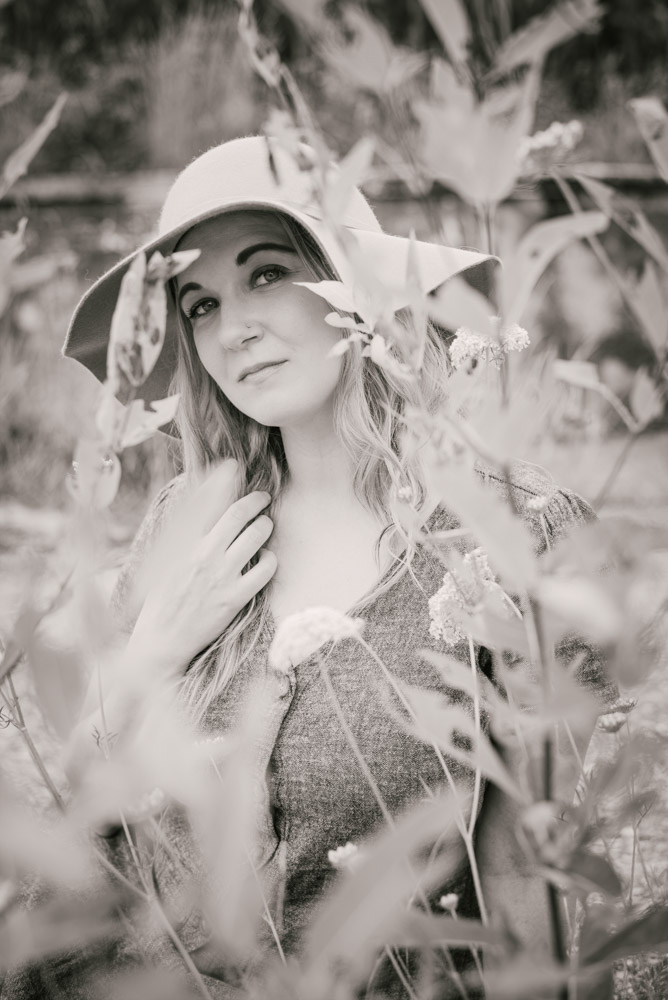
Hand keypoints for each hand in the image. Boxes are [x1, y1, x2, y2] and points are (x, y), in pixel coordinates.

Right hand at [126, 459, 276, 675]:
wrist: (160, 642)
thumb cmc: (159, 602)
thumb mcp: (161, 563)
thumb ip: (180, 537)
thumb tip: (197, 510)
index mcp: (181, 543)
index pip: (205, 501)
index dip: (222, 480)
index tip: (233, 467)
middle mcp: (202, 554)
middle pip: (238, 514)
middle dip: (255, 501)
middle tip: (263, 498)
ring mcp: (220, 575)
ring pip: (256, 536)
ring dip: (265, 526)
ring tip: (266, 526)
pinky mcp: (235, 597)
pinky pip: (265, 570)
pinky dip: (271, 560)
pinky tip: (267, 561)